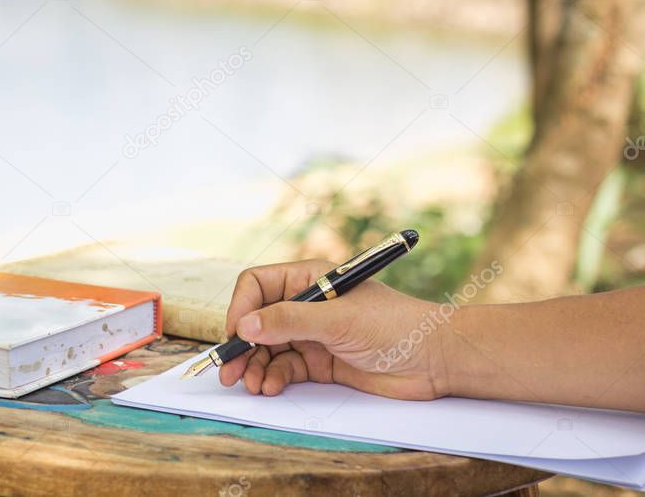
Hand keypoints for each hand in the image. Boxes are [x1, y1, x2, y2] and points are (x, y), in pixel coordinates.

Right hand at [218, 259, 450, 399]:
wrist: (436, 359)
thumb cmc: (395, 325)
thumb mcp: (338, 320)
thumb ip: (289, 321)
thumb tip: (245, 325)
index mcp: (309, 280)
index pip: (258, 285)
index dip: (241, 307)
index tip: (235, 334)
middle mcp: (307, 304)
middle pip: (258, 320)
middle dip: (242, 345)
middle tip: (229, 371)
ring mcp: (313, 334)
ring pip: (268, 348)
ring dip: (255, 366)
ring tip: (252, 385)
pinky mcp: (321, 362)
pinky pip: (285, 368)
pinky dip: (273, 378)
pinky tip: (271, 387)